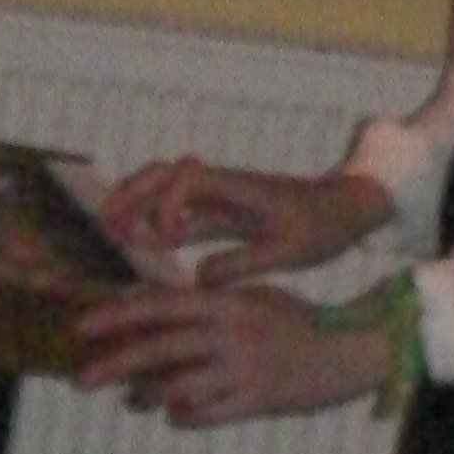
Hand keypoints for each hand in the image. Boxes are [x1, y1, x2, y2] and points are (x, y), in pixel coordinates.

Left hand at [71, 281, 388, 425]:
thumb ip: (203, 302)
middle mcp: (230, 335)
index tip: (81, 327)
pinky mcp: (254, 401)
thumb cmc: (292, 323)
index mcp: (225, 304)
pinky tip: (177, 413)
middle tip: (80, 379)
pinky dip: (181, 416)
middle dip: (114, 364)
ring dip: (146, 397)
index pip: (159, 306)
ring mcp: (242, 370)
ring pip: (174, 388)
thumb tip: (145, 303)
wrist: (345, 354)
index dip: (116, 316)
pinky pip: (201, 415)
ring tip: (133, 400)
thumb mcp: (250, 299)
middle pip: (158, 350)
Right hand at [96, 158, 387, 284]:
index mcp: (242, 188)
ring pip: (168, 188)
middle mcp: (225, 185)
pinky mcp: (224, 210)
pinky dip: (158, 219)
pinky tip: (144, 242)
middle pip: (166, 174)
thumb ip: (244, 264)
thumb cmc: (323, 228)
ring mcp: (222, 195)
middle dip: (133, 193)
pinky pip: (182, 209)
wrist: (346, 208)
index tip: (168, 238)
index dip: (170, 205)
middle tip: (106, 223)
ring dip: (139, 203)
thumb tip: (197, 279)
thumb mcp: (289, 252)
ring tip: (114, 231)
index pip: (191, 178)